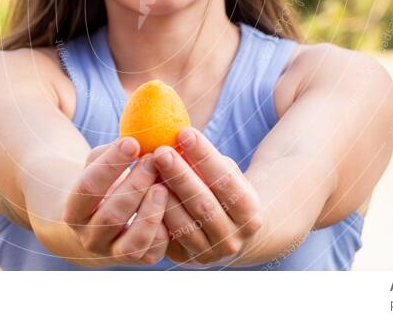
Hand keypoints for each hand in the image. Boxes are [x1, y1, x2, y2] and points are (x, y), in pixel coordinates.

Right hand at [62, 137, 169, 265]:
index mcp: (73, 211)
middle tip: (154, 160)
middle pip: (111, 216)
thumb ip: (111, 153)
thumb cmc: (102, 181)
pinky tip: (172, 206)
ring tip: (163, 185)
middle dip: (135, 185)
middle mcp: (89, 238)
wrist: (99, 220)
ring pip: (132, 242)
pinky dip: (164, 230)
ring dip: (151, 212)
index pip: (88, 188)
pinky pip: (153, 251)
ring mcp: (113, 253)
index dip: (110, 164)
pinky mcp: (138, 260)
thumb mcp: (97, 164)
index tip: (132, 142)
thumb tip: (138, 138)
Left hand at [154, 128, 262, 265]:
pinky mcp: (187, 260)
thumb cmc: (221, 190)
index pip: (227, 180)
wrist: (228, 231)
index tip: (184, 132)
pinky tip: (142, 193)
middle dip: (180, 175)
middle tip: (160, 151)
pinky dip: (154, 216)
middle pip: (203, 204)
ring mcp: (210, 253)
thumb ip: (206, 160)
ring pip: (183, 224)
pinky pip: (167, 239)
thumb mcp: (223, 174)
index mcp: (250, 211)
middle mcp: (234, 237)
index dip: (205, 156)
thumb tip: (177, 134)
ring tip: (147, 170)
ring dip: (163, 197)